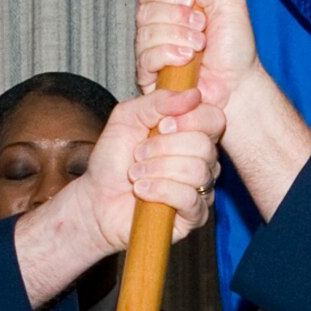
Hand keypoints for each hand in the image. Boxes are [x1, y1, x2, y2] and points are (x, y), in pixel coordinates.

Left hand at [12, 87, 222, 305]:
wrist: (97, 199)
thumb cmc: (113, 159)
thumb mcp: (127, 118)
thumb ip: (156, 101)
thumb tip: (193, 95)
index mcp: (192, 133)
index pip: (214, 119)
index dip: (188, 119)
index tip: (160, 125)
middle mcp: (203, 160)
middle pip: (204, 145)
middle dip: (162, 147)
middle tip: (138, 153)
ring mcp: (201, 189)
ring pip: (197, 171)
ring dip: (156, 169)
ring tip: (135, 174)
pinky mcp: (194, 216)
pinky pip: (189, 198)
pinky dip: (159, 190)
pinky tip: (142, 191)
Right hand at [137, 0, 310, 222]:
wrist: (238, 84)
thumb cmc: (235, 48)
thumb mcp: (228, 2)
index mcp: (172, 8)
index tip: (193, 3)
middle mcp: (158, 28)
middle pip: (145, 9)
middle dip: (177, 17)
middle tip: (201, 28)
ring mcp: (152, 52)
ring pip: (144, 33)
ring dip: (177, 36)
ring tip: (199, 47)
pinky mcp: (149, 76)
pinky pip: (145, 57)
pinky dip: (168, 54)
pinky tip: (186, 60)